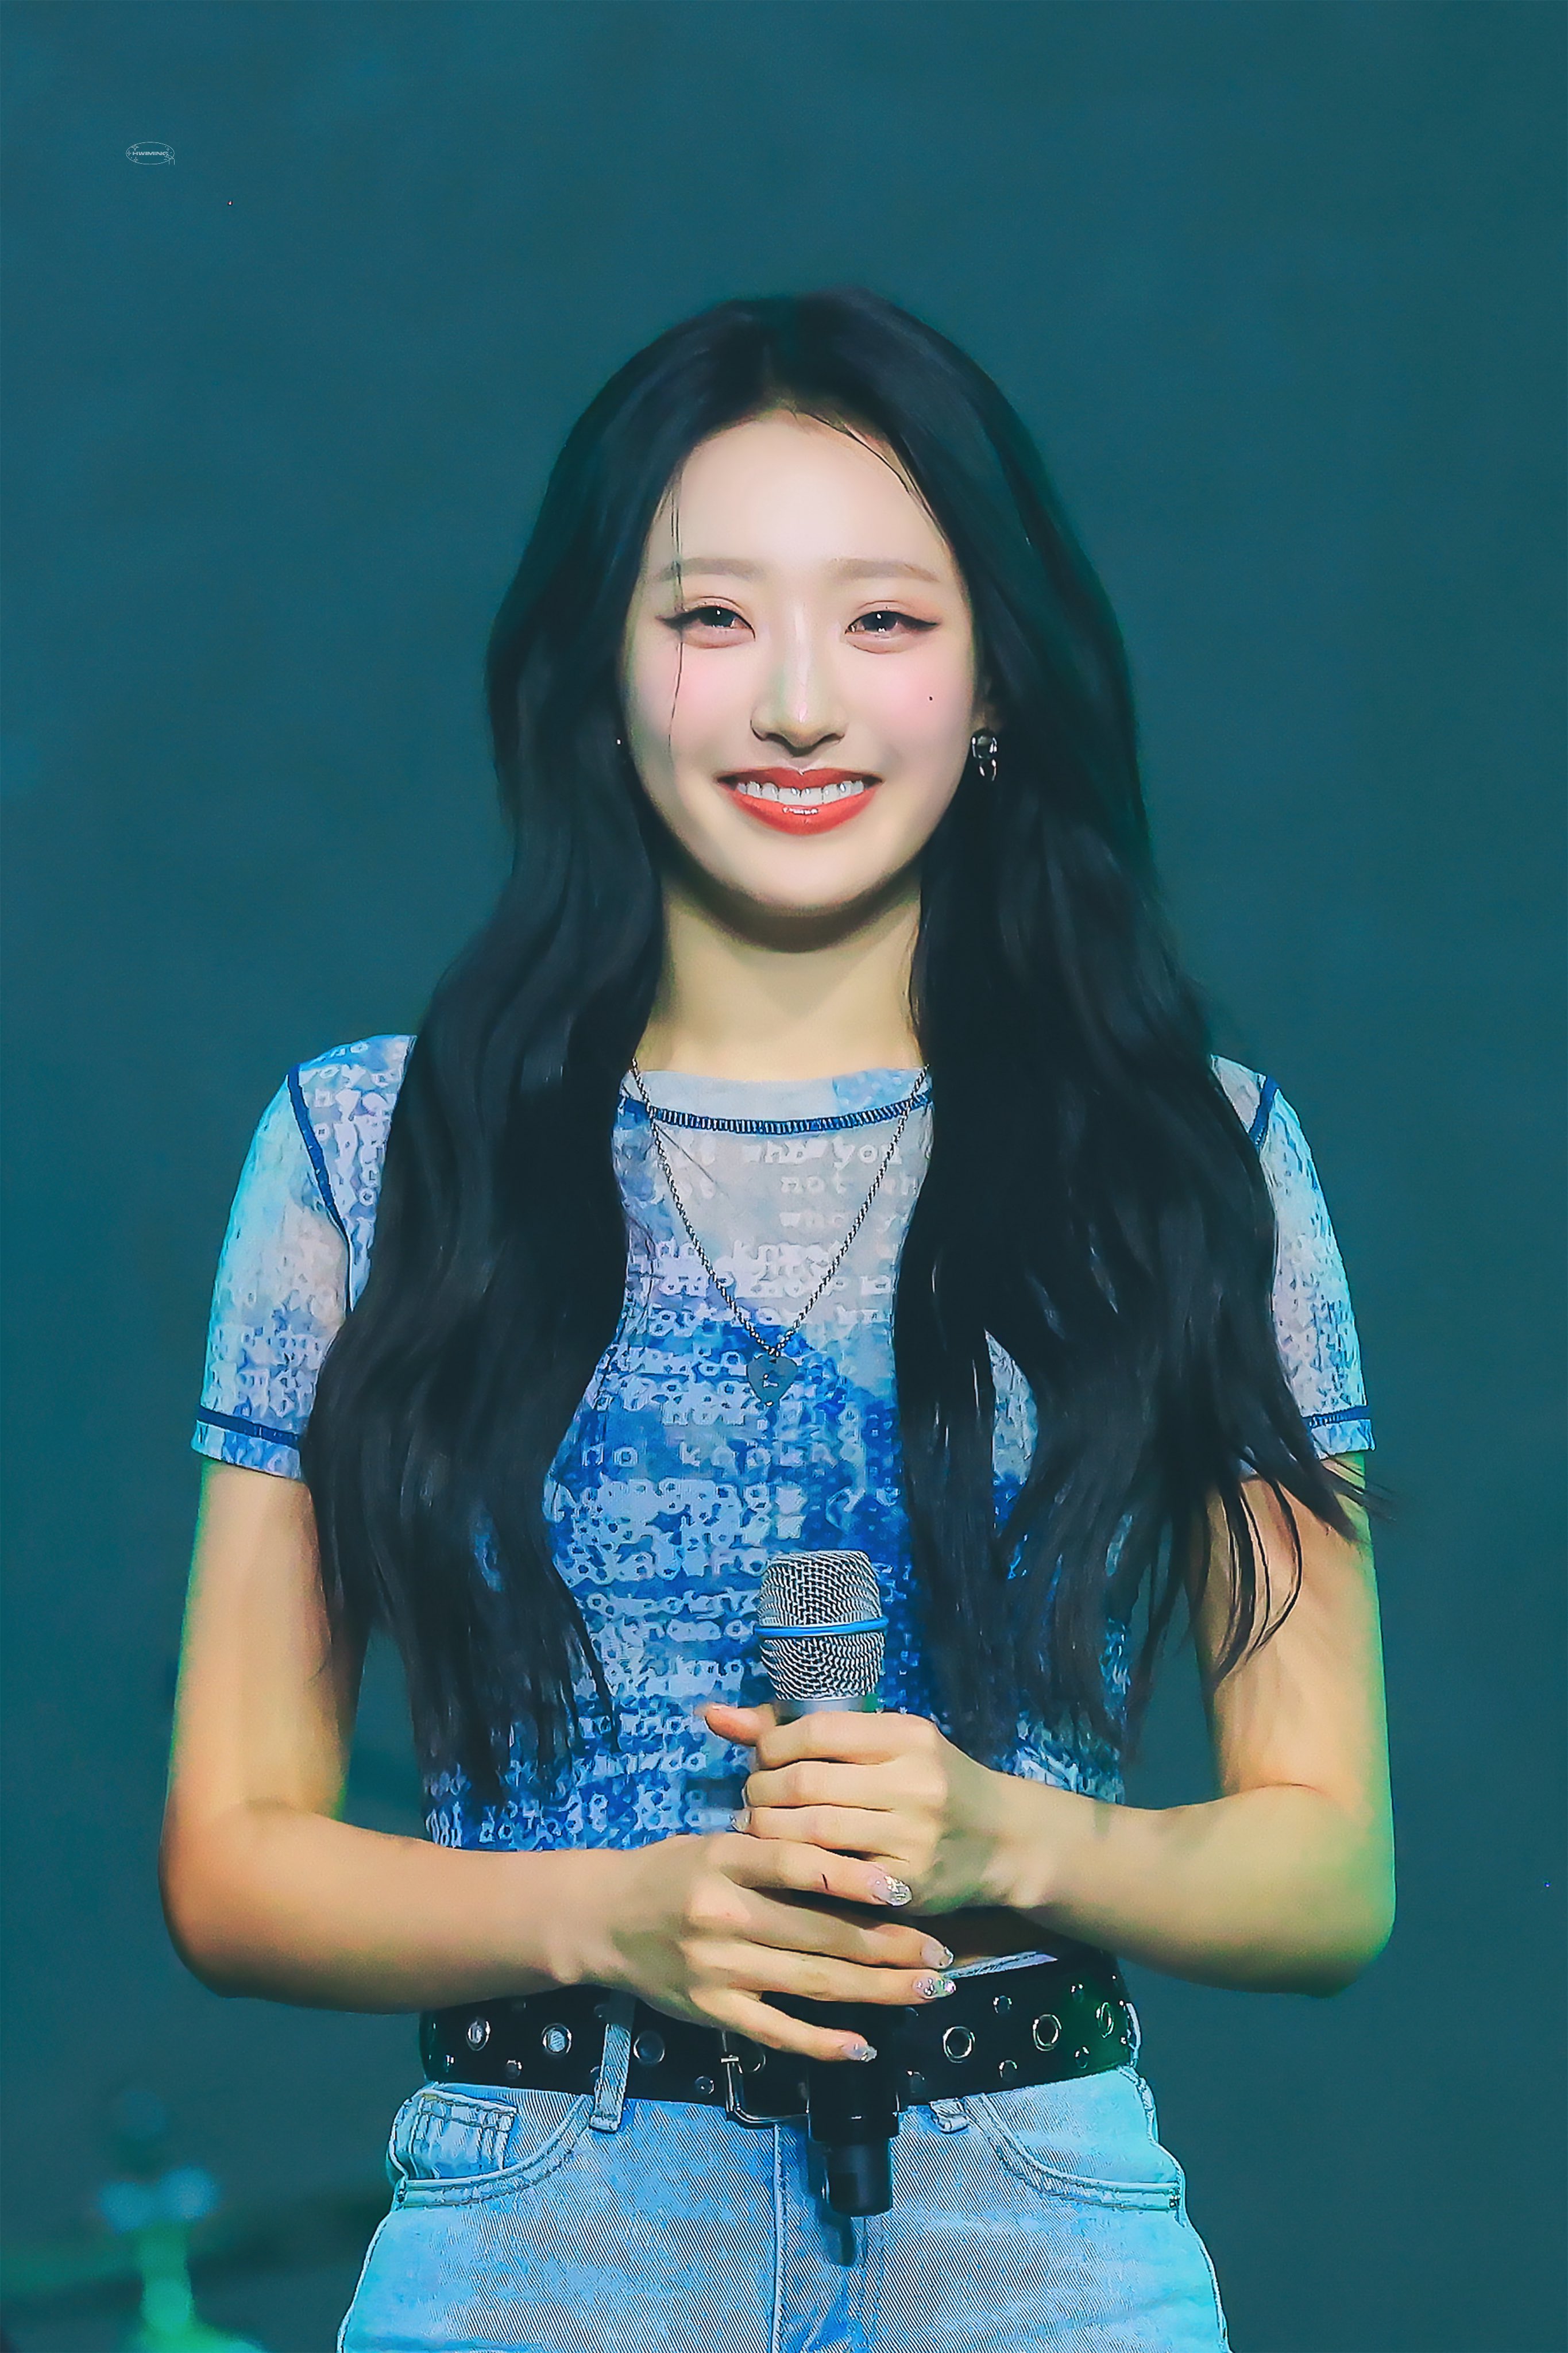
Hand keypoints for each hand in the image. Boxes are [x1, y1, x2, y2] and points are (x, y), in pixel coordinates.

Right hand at [588, 1831, 961, 2066]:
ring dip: (876, 1990)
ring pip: (812, 1982)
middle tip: (941, 1954)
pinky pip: (777, 2031)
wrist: (603, 1919)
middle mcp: (724, 1914)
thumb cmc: (673, 1870)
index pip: (800, 1866)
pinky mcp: (713, 2011)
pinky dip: (822, 2042)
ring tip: (926, 1989)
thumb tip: (853, 1858)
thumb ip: (774, 1851)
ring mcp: (718, 1968)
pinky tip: (864, 2044)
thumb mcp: (716, 1842)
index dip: (856, 1880)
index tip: (907, 1891)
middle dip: (889, 1946)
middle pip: (821, 1933)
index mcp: (726, 1860)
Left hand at [703, 1701, 1011, 1915]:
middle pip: (805, 1785)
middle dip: (761, 1793)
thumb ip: (800, 1730)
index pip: (815, 1732)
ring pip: (809, 1834)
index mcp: (908, 1736)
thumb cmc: (930, 1782)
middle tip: (752, 1801)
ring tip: (760, 1830)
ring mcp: (912, 1837)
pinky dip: (795, 1871)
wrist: (1003, 1840)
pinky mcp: (907, 1886)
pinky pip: (830, 1879)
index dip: (771, 1747)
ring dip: (769, 1833)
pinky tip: (785, 1866)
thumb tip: (714, 1715)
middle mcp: (915, 1783)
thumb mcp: (883, 1744)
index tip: (762, 1760)